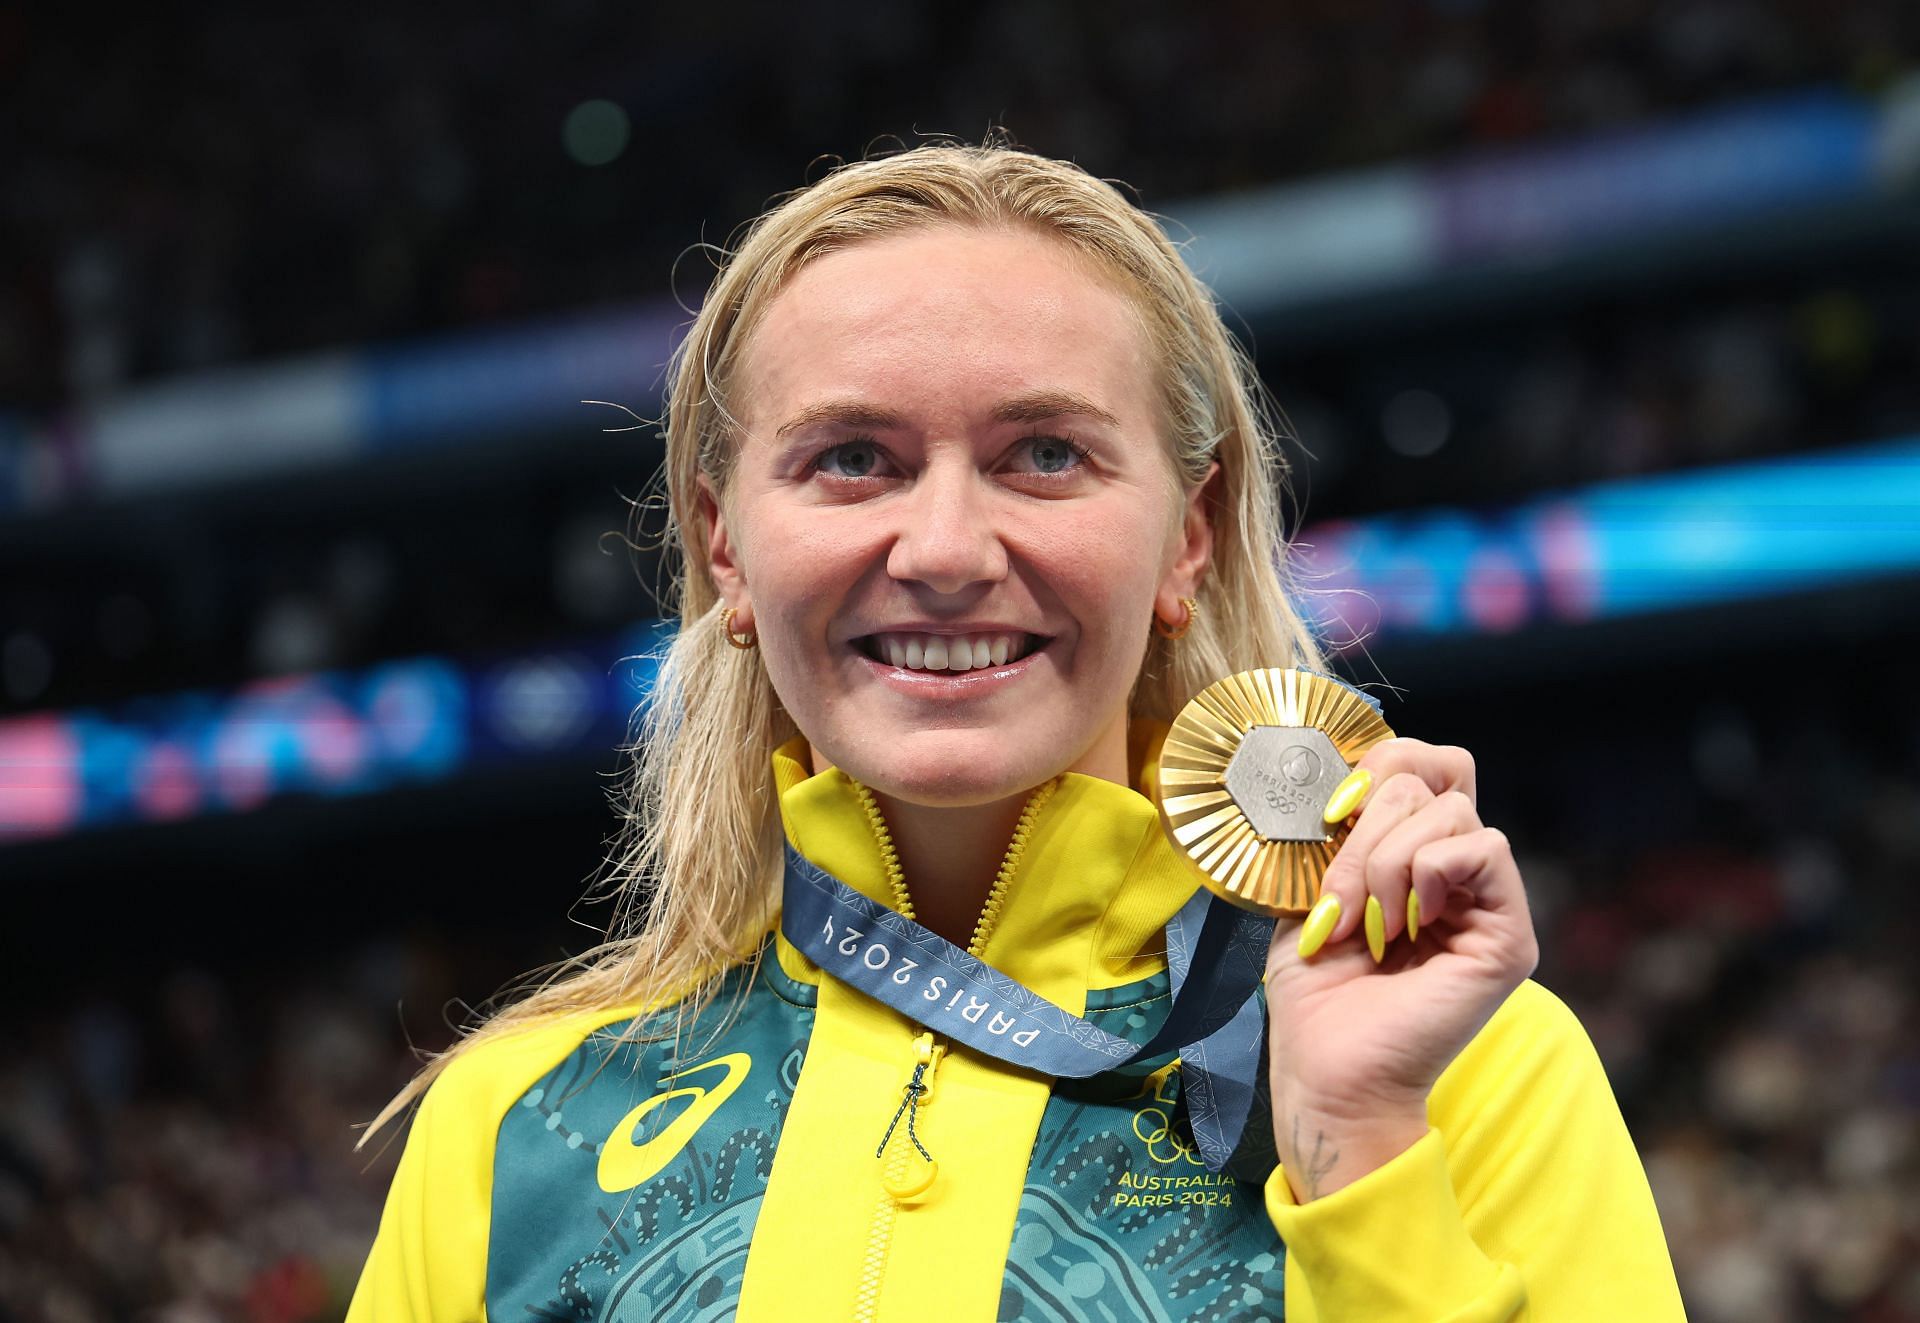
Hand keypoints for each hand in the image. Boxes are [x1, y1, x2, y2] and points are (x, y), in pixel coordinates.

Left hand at [1263, 737, 1538, 1200]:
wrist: (1326, 1070)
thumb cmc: (1314, 996)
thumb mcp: (1310, 892)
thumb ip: (1337, 831)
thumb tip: (1349, 776)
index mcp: (1413, 860)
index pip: (1426, 766)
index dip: (1379, 765)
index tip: (1329, 813)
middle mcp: (1457, 877)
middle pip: (1433, 779)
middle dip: (1367, 827)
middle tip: (1340, 898)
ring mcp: (1488, 905)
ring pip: (1453, 812)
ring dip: (1386, 860)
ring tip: (1368, 923)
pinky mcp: (1509, 935)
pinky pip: (1486, 848)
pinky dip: (1429, 870)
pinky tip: (1405, 921)